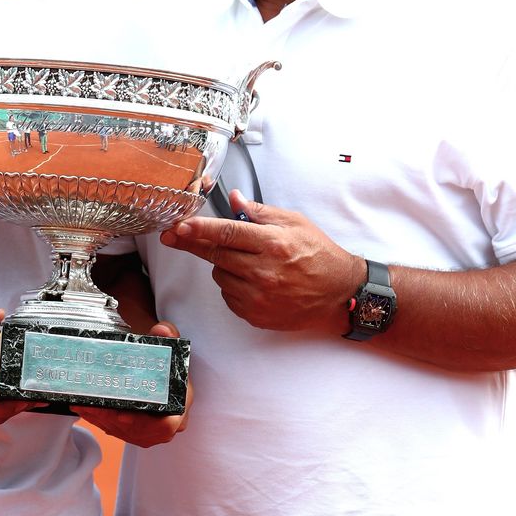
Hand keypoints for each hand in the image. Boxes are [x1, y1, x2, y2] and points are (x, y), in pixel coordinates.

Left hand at [73, 322, 190, 446]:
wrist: (159, 369)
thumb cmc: (164, 361)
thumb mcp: (167, 344)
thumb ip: (167, 334)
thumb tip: (163, 330)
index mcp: (180, 404)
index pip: (167, 424)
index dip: (145, 423)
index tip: (122, 416)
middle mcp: (167, 422)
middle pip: (140, 431)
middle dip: (114, 421)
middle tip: (93, 408)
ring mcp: (150, 430)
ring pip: (125, 432)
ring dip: (102, 420)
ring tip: (84, 405)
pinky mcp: (134, 431)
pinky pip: (115, 429)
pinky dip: (99, 419)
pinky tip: (85, 408)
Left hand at [159, 190, 361, 333]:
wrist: (340, 294)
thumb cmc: (319, 255)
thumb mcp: (294, 223)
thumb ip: (259, 212)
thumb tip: (234, 200)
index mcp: (272, 244)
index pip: (227, 233)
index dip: (199, 229)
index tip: (179, 226)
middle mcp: (263, 271)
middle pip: (215, 254)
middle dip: (192, 243)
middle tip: (175, 235)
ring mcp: (259, 296)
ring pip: (219, 276)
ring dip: (223, 265)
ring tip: (246, 261)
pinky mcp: (256, 315)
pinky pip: (228, 296)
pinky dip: (232, 286)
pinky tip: (251, 280)